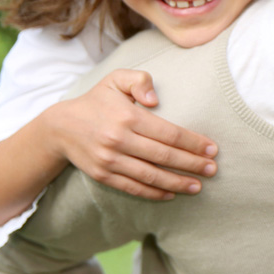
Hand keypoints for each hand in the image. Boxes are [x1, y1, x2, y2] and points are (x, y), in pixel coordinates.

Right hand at [40, 69, 217, 199]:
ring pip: (150, 176)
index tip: (212, 149)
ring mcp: (110, 160)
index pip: (169, 133)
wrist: (60, 127)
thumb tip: (155, 99)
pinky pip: (133, 187)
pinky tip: (172, 194)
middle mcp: (118, 140)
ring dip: (177, 183)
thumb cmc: (96, 101)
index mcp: (127, 117)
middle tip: (213, 170)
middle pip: (164, 156)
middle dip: (192, 164)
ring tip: (198, 186)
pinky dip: (154, 193)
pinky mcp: (103, 176)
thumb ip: (139, 81)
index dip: (193, 143)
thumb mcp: (115, 79)